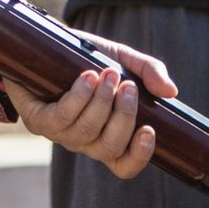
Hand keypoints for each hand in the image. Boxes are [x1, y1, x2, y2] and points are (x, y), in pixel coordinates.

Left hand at [6, 39, 178, 179]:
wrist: (44, 41)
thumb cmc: (85, 57)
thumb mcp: (122, 58)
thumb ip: (148, 71)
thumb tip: (170, 91)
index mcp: (106, 136)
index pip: (124, 165)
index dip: (139, 156)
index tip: (149, 130)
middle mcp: (84, 142)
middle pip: (110, 147)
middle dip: (124, 116)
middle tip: (128, 86)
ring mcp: (60, 134)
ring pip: (87, 131)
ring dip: (101, 102)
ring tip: (109, 74)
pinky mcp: (38, 120)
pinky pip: (60, 118)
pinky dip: (78, 97)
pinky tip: (87, 78)